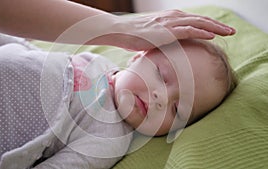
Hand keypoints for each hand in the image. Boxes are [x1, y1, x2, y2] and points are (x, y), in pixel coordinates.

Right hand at [102, 10, 235, 50]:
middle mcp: (173, 17)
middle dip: (218, 25)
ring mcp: (170, 23)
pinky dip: (202, 32)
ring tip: (229, 32)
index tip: (219, 30)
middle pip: (201, 19)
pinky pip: (189, 30)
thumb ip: (162, 39)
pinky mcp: (167, 31)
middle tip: (231, 30)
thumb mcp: (151, 36)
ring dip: (216, 27)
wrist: (121, 31)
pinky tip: (213, 35)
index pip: (194, 20)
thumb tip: (165, 47)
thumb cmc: (133, 36)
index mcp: (170, 18)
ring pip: (199, 23)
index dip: (209, 24)